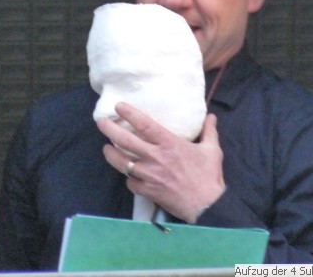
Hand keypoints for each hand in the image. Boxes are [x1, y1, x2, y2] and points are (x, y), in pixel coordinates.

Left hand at [97, 101, 225, 223]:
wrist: (207, 207)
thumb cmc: (209, 176)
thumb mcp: (212, 150)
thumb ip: (209, 132)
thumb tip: (211, 116)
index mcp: (169, 143)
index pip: (145, 124)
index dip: (130, 114)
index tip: (118, 106)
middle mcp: (155, 157)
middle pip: (125, 141)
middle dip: (110, 130)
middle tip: (100, 122)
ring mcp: (149, 175)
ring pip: (122, 163)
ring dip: (111, 155)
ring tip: (106, 148)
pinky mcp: (148, 191)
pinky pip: (131, 183)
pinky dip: (129, 179)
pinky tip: (129, 175)